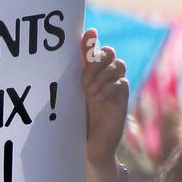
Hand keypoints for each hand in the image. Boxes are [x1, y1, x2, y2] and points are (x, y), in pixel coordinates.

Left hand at [81, 30, 128, 181]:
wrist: (87, 146)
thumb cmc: (75, 122)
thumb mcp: (69, 98)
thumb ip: (69, 77)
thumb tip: (59, 60)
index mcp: (89, 74)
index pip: (94, 49)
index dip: (92, 41)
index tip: (89, 35)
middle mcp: (103, 77)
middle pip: (109, 53)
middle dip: (97, 60)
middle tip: (83, 80)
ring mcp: (114, 87)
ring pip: (118, 65)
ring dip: (103, 75)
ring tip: (89, 92)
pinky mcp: (122, 99)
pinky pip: (122, 83)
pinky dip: (109, 88)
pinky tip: (98, 99)